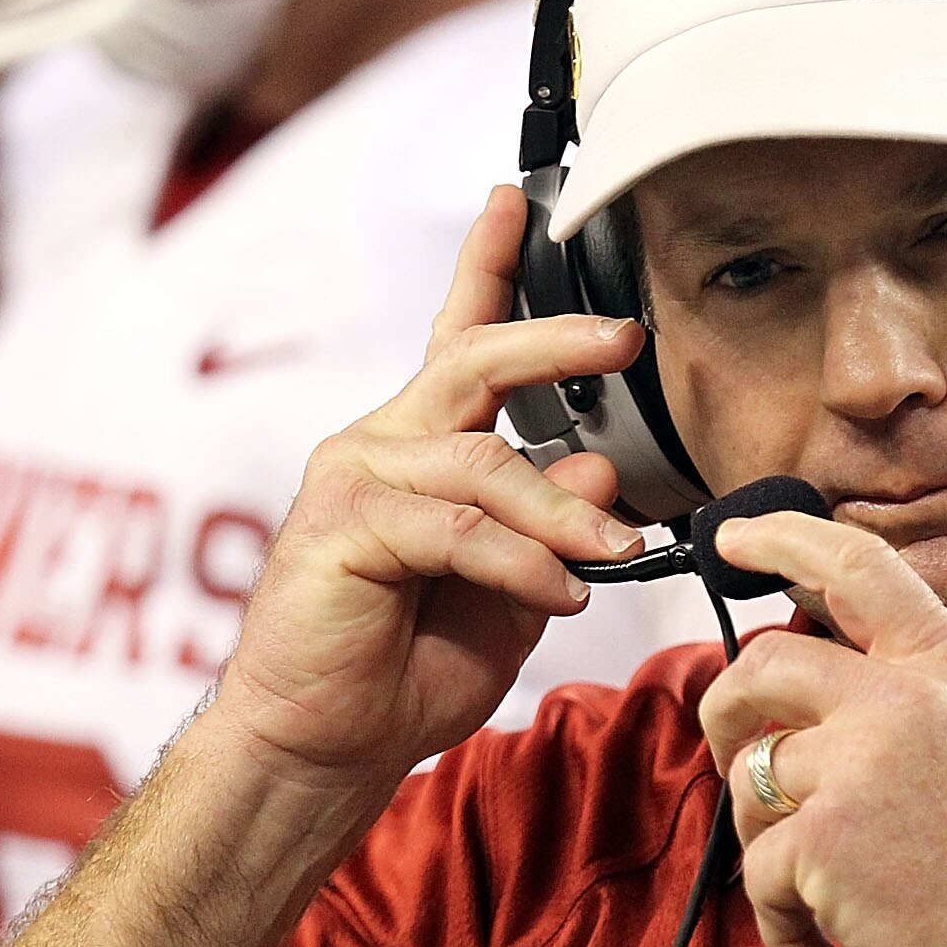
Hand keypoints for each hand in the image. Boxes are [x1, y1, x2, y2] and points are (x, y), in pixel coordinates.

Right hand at [207, 185, 646, 793]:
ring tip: (613, 554)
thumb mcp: (509, 594)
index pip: (456, 340)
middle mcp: (379, 444)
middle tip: (625, 336)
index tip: (514, 201)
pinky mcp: (342, 527)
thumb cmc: (402, 672)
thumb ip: (549, 530)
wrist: (321, 745)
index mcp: (416, 449)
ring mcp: (353, 479)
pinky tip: (560, 597)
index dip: (485, 266)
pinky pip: (458, 527)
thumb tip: (596, 471)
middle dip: (555, 341)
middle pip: (473, 362)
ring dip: (562, 513)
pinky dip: (522, 563)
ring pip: (484, 461)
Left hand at [696, 511, 946, 946]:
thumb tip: (899, 683)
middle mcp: (900, 700)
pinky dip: (778, 919)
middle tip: (732, 756)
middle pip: (762, 666)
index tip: (737, 536)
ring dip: (766, 837)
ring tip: (812, 887)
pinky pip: (759, 868)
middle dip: (725, 712)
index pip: (859, 569)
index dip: (786, 539)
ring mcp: (855, 766)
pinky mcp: (822, 839)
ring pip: (752, 776)